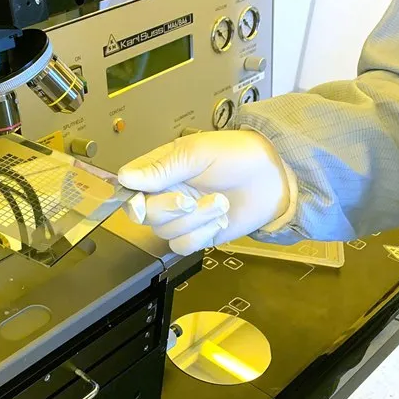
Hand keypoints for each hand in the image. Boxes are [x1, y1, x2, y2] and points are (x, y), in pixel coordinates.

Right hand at [118, 131, 291, 254]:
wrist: (273, 176)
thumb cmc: (237, 154)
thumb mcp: (197, 153)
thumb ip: (161, 168)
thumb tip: (125, 177)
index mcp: (160, 170)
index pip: (129, 189)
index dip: (132, 199)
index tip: (141, 202)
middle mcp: (165, 194)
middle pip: (144, 215)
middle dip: (168, 209)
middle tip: (191, 199)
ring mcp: (181, 217)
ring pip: (165, 232)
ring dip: (195, 220)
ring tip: (220, 202)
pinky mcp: (197, 235)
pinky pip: (183, 246)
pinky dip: (202, 235)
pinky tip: (219, 220)